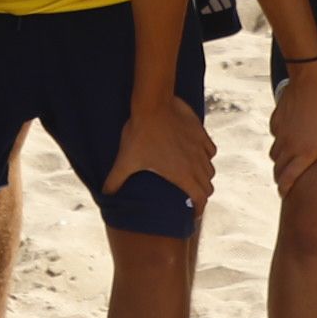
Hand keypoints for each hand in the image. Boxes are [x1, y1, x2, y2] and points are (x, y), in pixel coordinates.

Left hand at [103, 94, 216, 209]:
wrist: (153, 104)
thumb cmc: (140, 134)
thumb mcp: (126, 160)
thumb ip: (115, 180)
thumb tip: (105, 195)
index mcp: (182, 175)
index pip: (200, 199)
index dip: (198, 209)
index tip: (192, 213)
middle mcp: (196, 163)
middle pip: (208, 186)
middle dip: (200, 194)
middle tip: (190, 197)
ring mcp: (200, 147)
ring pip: (210, 169)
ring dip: (203, 176)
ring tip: (192, 177)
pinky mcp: (201, 133)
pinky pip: (211, 150)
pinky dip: (206, 156)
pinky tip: (196, 155)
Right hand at [268, 58, 316, 192]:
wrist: (312, 78)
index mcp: (304, 152)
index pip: (288, 177)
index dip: (284, 188)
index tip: (284, 194)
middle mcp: (288, 145)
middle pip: (278, 168)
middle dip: (281, 177)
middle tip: (286, 181)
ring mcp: (280, 131)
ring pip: (274, 152)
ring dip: (279, 160)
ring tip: (288, 160)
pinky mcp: (277, 118)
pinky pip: (275, 135)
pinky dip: (279, 140)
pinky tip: (289, 136)